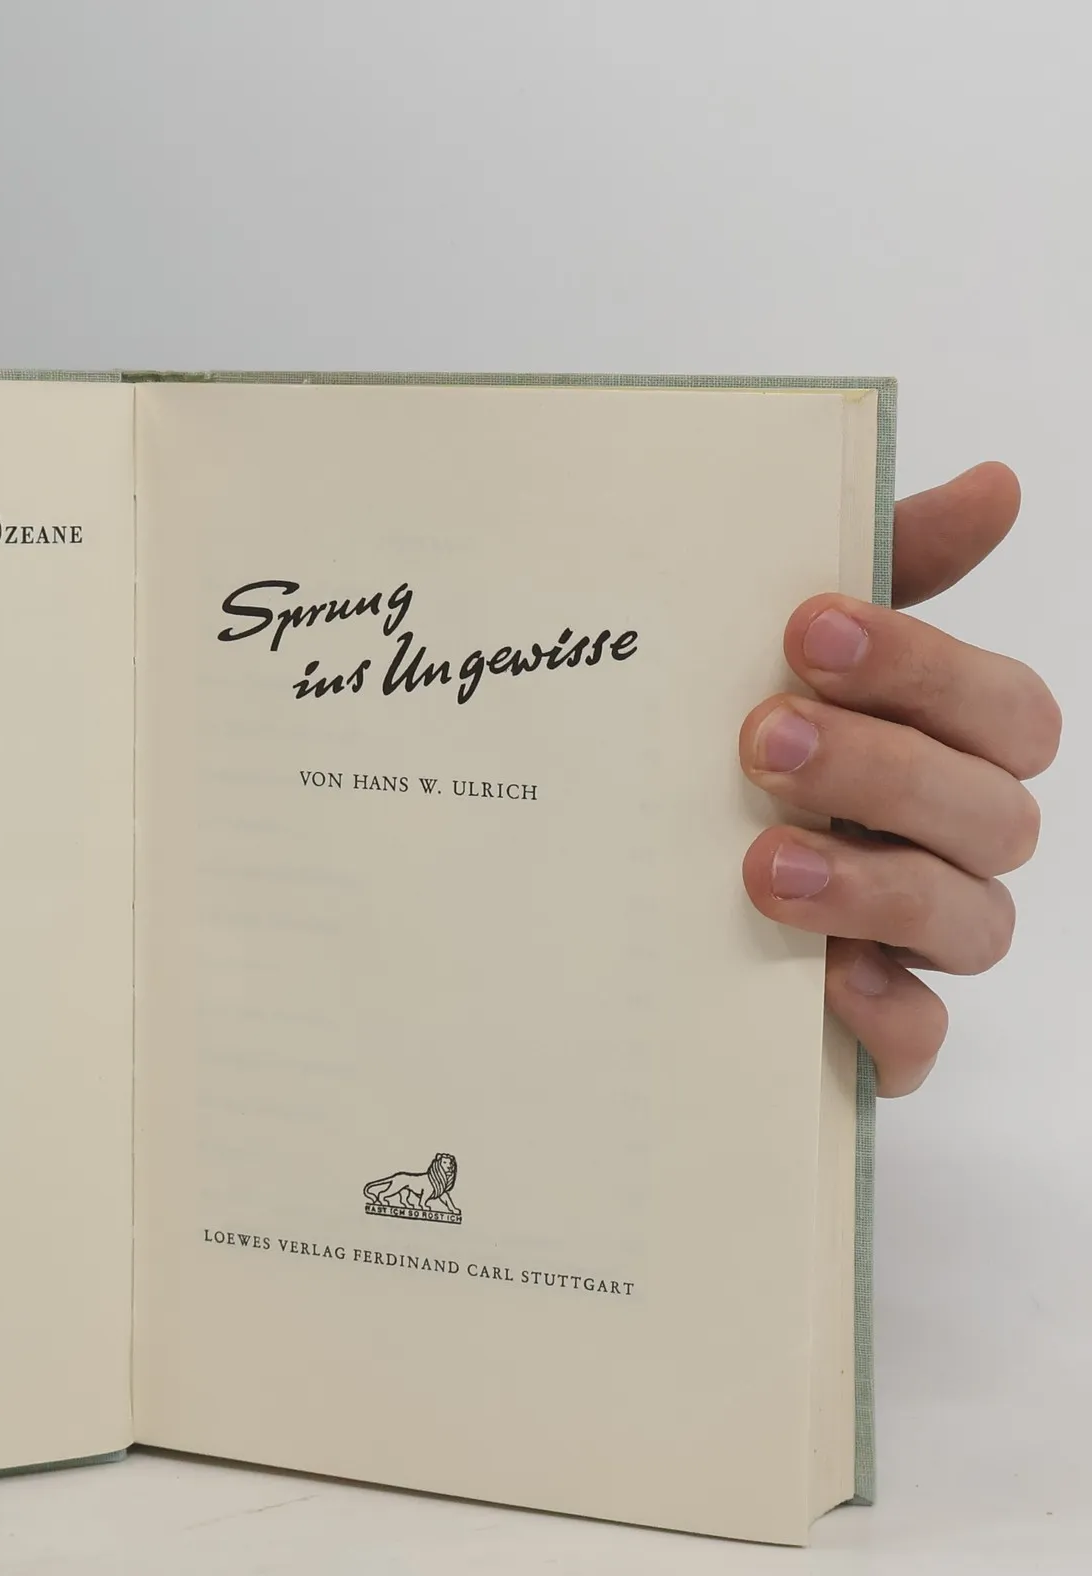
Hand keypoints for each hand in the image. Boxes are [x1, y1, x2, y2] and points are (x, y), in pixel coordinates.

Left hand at [739, 463, 1059, 1094]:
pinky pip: (919, 1042)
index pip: (999, 707)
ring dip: (876, 883)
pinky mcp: (872, 1035)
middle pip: (990, 809)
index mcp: (945, 750)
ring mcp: (917, 945)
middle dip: (882, 767)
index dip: (921, 664)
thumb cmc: (735, 763)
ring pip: (971, 920)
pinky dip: (885, 1015)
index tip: (805, 626)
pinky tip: (823, 983)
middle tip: (760, 739)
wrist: (623, 906)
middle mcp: (950, 846)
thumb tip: (998, 484)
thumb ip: (881, 573)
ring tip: (763, 862)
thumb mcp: (778, 661)